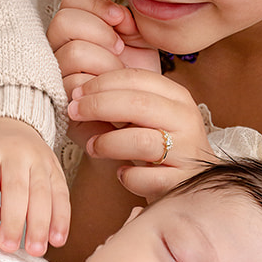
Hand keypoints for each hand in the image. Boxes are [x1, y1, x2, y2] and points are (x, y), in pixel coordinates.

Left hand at [0, 117, 70, 256]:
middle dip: (14, 222)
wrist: (8, 123)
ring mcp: (39, 159)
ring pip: (43, 192)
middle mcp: (15, 153)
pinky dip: (61, 218)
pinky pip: (62, 193)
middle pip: (17, 189)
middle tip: (9, 247)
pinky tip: (57, 238)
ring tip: (36, 250)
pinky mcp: (55, 168)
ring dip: (41, 225)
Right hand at [47, 0, 160, 147]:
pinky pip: (73, 83)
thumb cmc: (135, 80)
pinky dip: (99, 85)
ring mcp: (54, 75)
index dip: (96, 4)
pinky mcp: (58, 101)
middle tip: (119, 48)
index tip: (120, 19)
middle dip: (100, 31)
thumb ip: (128, 21)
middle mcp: (59, 49)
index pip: (70, 1)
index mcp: (76, 31)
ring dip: (105, 62)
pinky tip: (109, 92)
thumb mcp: (139, 42)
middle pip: (63, 21)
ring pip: (73, 52)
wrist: (140, 116)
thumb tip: (119, 16)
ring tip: (118, 74)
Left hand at [66, 68, 216, 200]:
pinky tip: (122, 173)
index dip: (102, 83)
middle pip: (138, 104)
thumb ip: (120, 100)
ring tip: (93, 147)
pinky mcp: (182, 181)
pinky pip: (146, 178)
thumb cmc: (156, 145)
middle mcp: (187, 119)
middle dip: (98, 105)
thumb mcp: (144, 116)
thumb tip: (78, 91)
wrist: (188, 183)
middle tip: (73, 112)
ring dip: (108, 143)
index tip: (77, 93)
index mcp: (177, 96)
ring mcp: (187, 151)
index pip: (137, 78)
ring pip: (141, 141)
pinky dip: (127, 176)